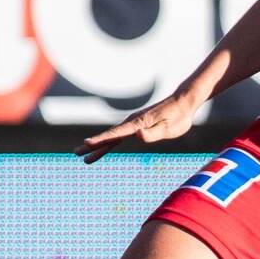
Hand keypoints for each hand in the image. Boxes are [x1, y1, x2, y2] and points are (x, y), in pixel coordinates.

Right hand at [74, 91, 201, 163]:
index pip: (115, 134)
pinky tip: (107, 146)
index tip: (86, 144)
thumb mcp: (169, 129)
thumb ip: (154, 133)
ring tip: (85, 155)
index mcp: (137, 124)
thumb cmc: (178, 117)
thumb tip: (138, 135)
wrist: (183, 103)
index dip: (100, 140)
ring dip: (98, 145)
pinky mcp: (138, 124)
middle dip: (92, 145)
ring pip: (112, 136)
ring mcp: (134, 123)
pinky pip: (120, 135)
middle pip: (108, 136)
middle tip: (76, 153)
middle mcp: (132, 122)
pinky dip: (110, 141)